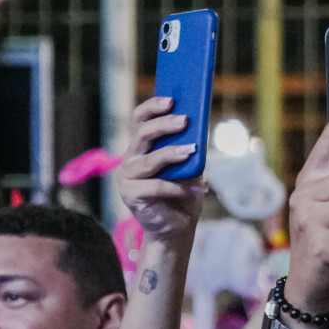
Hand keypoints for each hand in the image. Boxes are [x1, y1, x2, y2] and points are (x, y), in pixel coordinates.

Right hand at [117, 96, 202, 243]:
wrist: (176, 228)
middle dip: (164, 125)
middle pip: (142, 134)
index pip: (140, 119)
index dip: (153, 107)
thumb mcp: (189, 167)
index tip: (172, 100)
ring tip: (193, 151)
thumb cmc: (183, 194)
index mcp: (141, 147)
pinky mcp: (131, 196)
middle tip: (184, 120)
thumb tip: (201, 129)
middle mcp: (131, 158)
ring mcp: (128, 177)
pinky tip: (198, 188)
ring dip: (173, 154)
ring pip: (150, 160)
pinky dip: (179, 187)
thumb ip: (189, 148)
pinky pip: (157, 186)